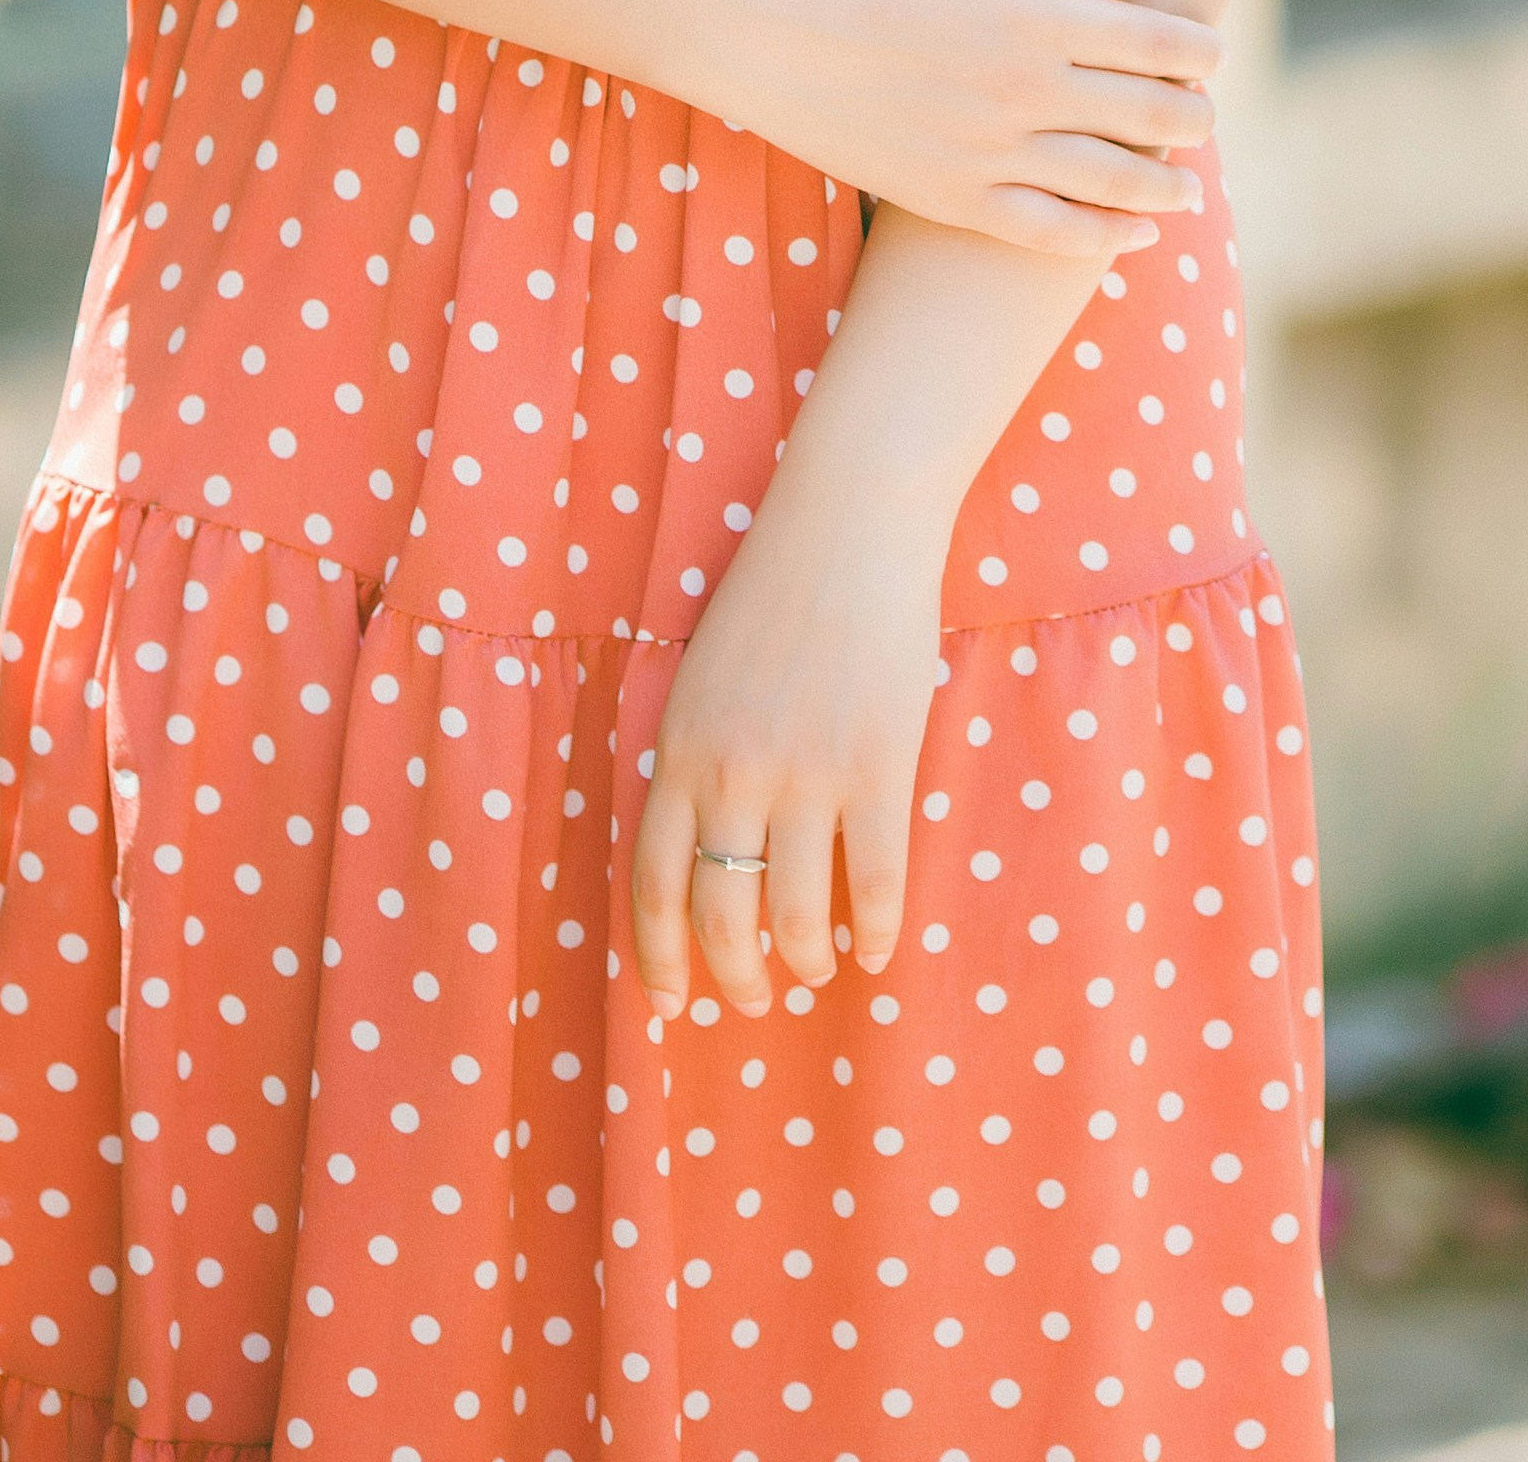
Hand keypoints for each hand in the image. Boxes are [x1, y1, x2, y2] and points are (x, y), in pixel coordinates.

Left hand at [629, 485, 950, 1014]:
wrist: (849, 522)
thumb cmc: (775, 594)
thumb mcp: (702, 679)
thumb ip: (695, 763)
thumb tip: (701, 856)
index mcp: (678, 749)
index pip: (650, 885)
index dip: (657, 959)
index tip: (667, 1006)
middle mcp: (732, 772)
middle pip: (719, 915)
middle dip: (733, 978)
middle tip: (751, 998)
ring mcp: (807, 772)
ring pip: (794, 916)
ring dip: (803, 963)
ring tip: (815, 971)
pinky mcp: (877, 766)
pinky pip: (875, 883)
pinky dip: (876, 933)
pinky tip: (876, 952)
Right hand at [717, 0, 1217, 248]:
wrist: (762, 30)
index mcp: (1030, 17)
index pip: (1152, 40)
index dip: (1197, 50)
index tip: (1214, 53)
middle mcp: (1022, 90)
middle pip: (1146, 115)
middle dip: (1191, 118)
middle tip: (1206, 116)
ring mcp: (989, 153)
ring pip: (1111, 183)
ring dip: (1165, 185)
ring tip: (1187, 184)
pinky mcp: (952, 201)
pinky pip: (1049, 234)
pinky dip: (1104, 239)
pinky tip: (1133, 235)